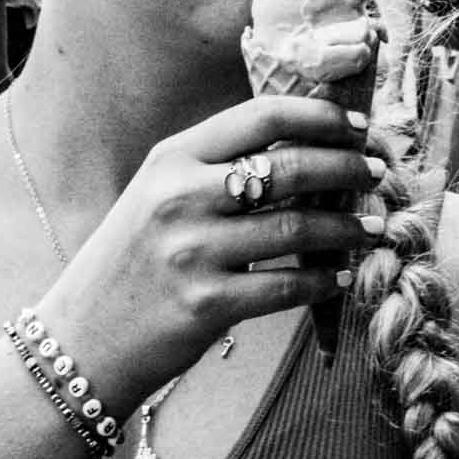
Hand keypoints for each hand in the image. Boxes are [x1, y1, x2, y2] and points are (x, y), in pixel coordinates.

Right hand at [36, 96, 384, 403]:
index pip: (261, 116)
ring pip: (297, 228)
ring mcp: (192, 252)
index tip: (358, 127)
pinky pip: (288, 287)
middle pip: (289, 167)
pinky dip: (325, 281)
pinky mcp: (206, 304)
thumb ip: (216, 171)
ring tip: (373, 228)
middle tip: (378, 174)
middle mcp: (180, 197)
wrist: (80, 341)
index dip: (320, 117)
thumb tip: (307, 153)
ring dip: (347, 228)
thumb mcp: (157, 196)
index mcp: (171, 159)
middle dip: (347, 168)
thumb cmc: (131, 264)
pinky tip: (342, 277)